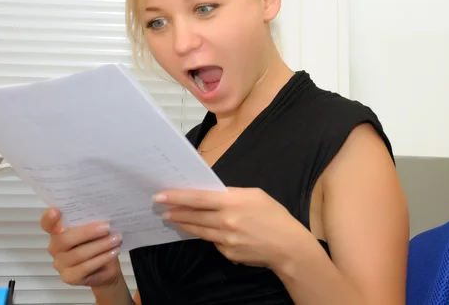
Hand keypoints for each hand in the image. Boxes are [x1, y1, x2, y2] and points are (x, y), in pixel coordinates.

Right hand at [40, 207, 122, 288]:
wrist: (106, 267)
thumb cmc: (98, 241)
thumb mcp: (95, 228)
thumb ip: (90, 220)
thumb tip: (101, 212)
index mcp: (57, 231)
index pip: (47, 224)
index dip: (49, 218)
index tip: (56, 211)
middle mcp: (55, 247)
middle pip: (64, 239)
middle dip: (87, 232)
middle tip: (107, 227)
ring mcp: (60, 264)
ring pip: (78, 254)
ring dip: (100, 245)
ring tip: (116, 239)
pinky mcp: (69, 277)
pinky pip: (85, 267)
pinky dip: (102, 258)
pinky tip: (113, 252)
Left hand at [155, 187, 309, 268]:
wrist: (288, 246)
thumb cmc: (273, 215)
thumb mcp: (254, 195)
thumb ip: (232, 194)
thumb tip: (212, 196)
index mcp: (232, 201)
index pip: (198, 198)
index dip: (177, 197)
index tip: (160, 195)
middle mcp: (226, 221)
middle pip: (194, 215)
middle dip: (175, 210)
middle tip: (160, 207)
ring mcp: (225, 239)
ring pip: (198, 230)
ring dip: (183, 223)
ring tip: (172, 217)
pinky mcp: (227, 253)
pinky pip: (212, 241)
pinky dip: (204, 234)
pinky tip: (199, 229)